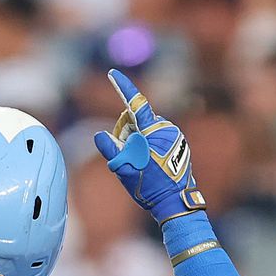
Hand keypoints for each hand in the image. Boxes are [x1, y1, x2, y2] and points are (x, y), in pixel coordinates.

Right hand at [93, 69, 207, 225]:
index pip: (136, 104)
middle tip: (126, 158)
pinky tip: (148, 164)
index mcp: (155, 131)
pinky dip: (143, 145)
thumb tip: (100, 135)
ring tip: (138, 164)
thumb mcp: (125, 171)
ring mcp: (173, 134)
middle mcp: (167, 128)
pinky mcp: (176, 142)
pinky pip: (152, 137)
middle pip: (135, 120)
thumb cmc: (151, 188)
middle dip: (125, 134)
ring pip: (143, 129)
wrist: (176, 203)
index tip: (113, 73)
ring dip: (134, 141)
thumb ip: (111, 150)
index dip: (123, 87)